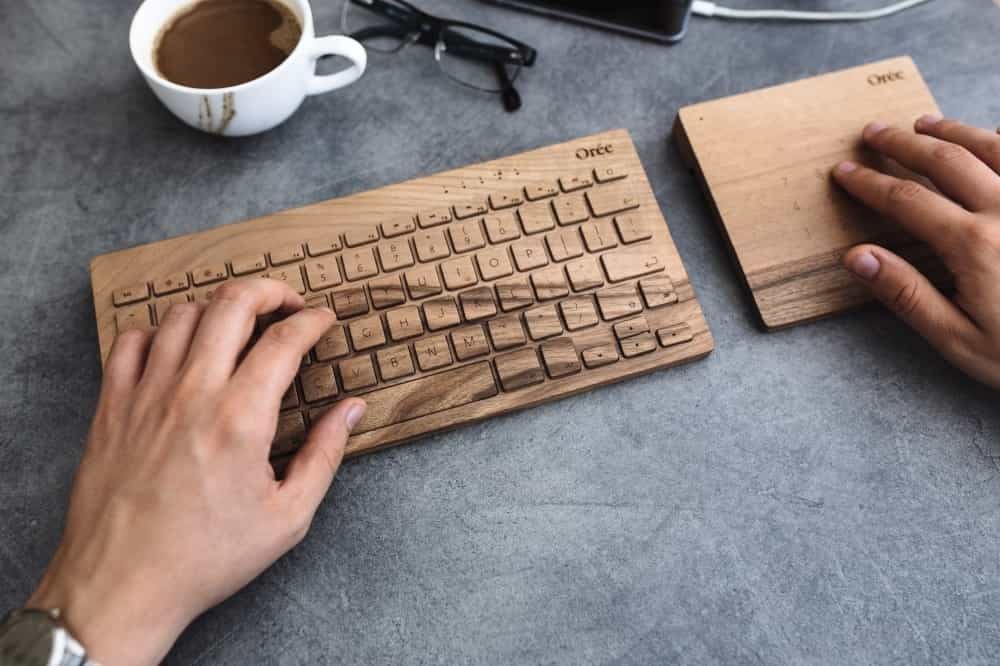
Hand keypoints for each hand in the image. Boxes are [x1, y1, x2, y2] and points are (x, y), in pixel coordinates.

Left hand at [27, 279, 365, 664]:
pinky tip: (176, 349)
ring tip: (238, 325)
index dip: (313, 320)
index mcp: (241, 419)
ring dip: (219, 308)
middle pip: (232, 304)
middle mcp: (192, 394)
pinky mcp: (112, 407)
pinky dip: (158, 332)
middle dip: (270, 290)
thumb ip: (325, 455)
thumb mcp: (287, 517)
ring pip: (183, 314)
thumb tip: (352, 409)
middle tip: (288, 303)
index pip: (284, 339)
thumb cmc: (206, 558)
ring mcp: (146, 395)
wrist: (122, 586)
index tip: (324, 319)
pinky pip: (130, 341)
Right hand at [833, 116, 999, 388]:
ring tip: (925, 124)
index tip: (845, 171)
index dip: (870, 183)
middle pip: (946, 160)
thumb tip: (856, 257)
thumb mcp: (959, 339)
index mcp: (974, 245)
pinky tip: (991, 141)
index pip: (906, 200)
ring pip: (993, 146)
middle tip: (874, 132)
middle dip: (902, 143)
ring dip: (953, 131)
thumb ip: (906, 293)